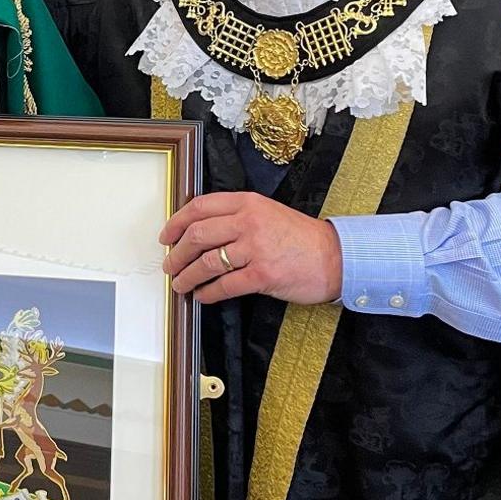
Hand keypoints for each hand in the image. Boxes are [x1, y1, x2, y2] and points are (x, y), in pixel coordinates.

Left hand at [158, 192, 343, 305]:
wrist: (335, 257)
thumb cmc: (300, 238)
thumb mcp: (267, 213)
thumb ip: (236, 217)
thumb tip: (198, 232)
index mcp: (247, 203)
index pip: (199, 207)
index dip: (176, 222)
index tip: (166, 236)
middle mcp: (249, 222)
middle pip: (197, 235)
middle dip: (176, 254)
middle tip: (169, 265)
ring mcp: (256, 249)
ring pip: (207, 262)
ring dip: (187, 276)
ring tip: (181, 284)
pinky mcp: (263, 275)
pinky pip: (224, 286)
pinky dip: (207, 293)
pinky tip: (202, 296)